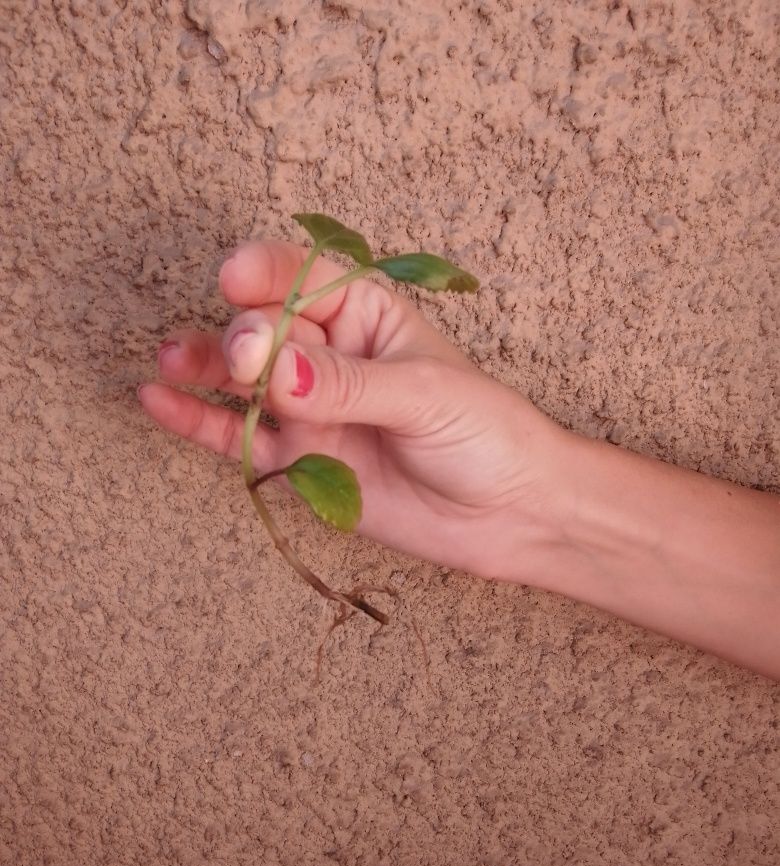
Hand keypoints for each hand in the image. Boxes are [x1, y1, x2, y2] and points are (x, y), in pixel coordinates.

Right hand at [138, 240, 567, 582]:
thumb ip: (348, 384)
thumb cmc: (486, 434)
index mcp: (368, 315)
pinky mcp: (299, 460)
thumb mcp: (424, 395)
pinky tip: (158, 400)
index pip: (304, 279)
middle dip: (246, 336)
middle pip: (266, 329)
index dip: (267, 276)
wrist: (507, 514)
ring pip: (242, 379)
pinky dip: (199, 421)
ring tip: (171, 360)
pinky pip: (238, 437)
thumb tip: (277, 371)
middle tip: (245, 357)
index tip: (236, 280)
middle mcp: (330, 357)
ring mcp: (310, 408)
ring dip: (204, 366)